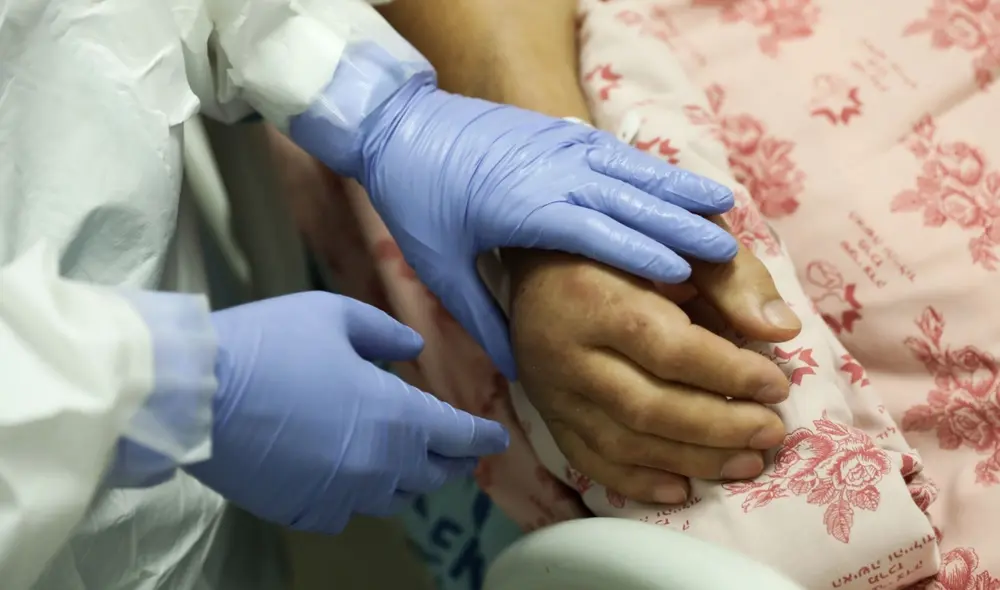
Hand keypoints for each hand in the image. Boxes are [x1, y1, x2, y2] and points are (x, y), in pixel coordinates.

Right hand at [185, 292, 508, 533]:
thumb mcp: (334, 315)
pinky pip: (346, 512)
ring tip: (407, 464)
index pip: (458, 434)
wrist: (199, 396)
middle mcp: (379, 465)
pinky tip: (349, 480)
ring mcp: (342, 495)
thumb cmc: (271, 345)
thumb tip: (413, 350)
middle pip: (432, 473)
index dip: (482, 435)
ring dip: (407, 479)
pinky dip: (356, 497)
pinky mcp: (304, 511)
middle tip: (457, 452)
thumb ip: (384, 333)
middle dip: (450, 461)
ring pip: (393, 497)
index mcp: (396, 417)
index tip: (497, 437)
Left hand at [355, 77, 738, 378]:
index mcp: (520, 206)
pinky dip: (654, 167)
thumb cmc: (417, 199)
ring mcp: (556, 145)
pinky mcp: (559, 131)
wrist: (398, 124)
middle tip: (726, 250)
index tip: (684, 276)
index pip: (591, 232)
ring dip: (675, 192)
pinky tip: (680, 181)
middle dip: (675, 225)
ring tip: (721, 212)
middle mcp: (548, 171)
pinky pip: (617, 151)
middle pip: (623, 199)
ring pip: (628, 171)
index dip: (638, 253)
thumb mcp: (441, 266)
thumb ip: (485, 317)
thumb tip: (522, 370)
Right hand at [507, 239, 800, 503]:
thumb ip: (732, 277)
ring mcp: (550, 388)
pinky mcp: (545, 412)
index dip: (729, 374)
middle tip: (771, 433)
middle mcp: (563, 350)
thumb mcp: (680, 236)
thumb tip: (780, 331)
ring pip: (622, 443)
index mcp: (595, 297)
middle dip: (719, 428)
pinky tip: (683, 489)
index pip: (669, 349)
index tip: (777, 384)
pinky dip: (637, 482)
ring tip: (747, 462)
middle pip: (647, 407)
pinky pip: (589, 461)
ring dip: (691, 462)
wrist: (538, 252)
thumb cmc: (623, 240)